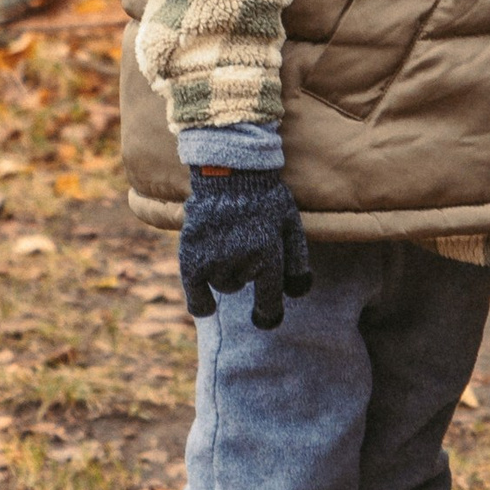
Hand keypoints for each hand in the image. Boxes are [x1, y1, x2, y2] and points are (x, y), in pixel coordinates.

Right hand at [180, 167, 312, 329]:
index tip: (266, 319)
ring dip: (225, 273)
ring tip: (225, 245)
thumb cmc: (265, 197)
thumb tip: (298, 294)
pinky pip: (195, 292)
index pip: (269, 298)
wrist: (228, 170)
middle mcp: (241, 259)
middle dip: (245, 270)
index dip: (269, 314)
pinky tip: (205, 306)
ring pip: (222, 284)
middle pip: (242, 284)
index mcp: (269, 252)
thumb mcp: (290, 223)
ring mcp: (215, 258)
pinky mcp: (191, 255)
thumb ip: (297, 260)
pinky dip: (200, 301)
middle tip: (242, 243)